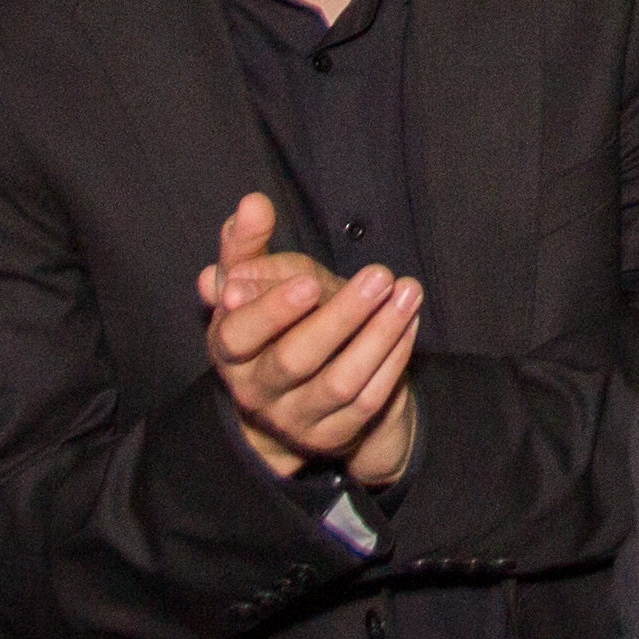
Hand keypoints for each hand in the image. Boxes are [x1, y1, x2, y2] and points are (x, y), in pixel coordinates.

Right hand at [200, 195, 421, 483]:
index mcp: (229, 351)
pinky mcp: (335, 434)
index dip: (272, 310)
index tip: (309, 281)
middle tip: (379, 274)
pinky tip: (409, 320)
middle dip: (340, 316)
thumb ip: (247, 242)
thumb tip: (252, 204)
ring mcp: (296, 418)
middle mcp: (257, 391)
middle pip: (294, 359)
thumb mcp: (250, 281)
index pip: (239, 335)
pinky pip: (370, 399)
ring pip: (340, 382)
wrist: (290, 393)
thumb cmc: (271, 317)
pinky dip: (394, 358)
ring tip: (407, 291)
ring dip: (379, 334)